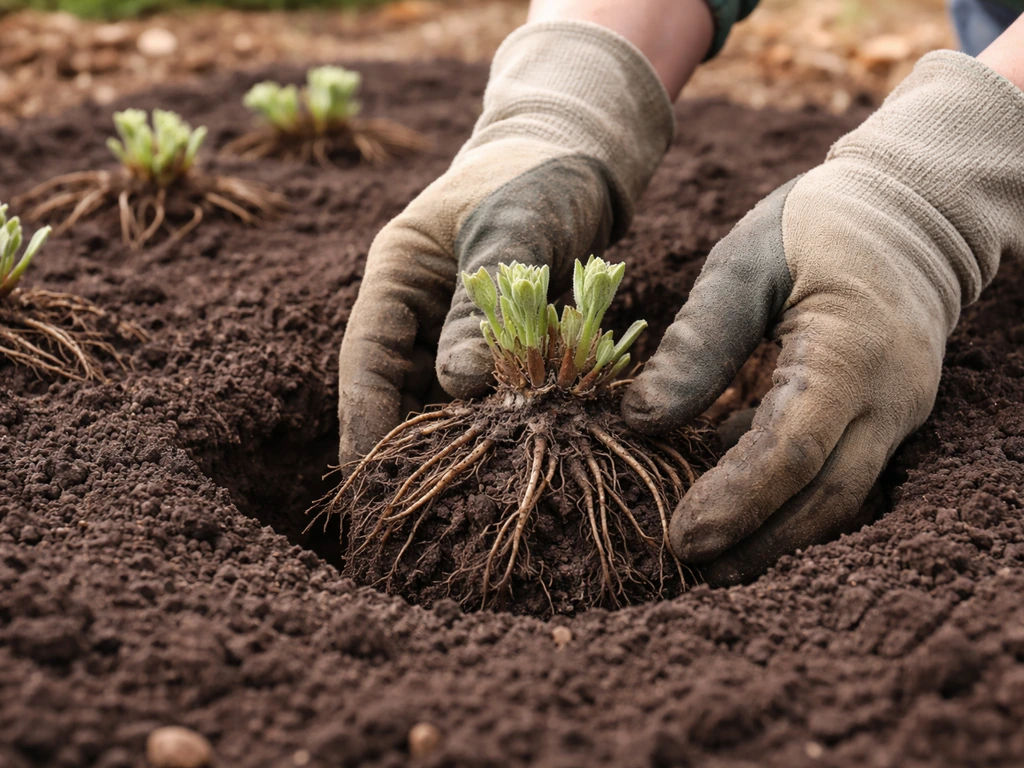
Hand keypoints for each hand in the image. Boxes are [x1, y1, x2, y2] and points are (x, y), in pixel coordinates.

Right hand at [338, 21, 673, 464]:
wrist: (580, 161)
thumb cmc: (540, 178)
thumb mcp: (515, 228)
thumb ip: (485, 305)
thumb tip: (461, 386)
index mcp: (396, 274)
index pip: (366, 358)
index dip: (362, 421)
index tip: (367, 482)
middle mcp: (418, 310)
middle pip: (399, 390)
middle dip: (410, 446)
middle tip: (422, 511)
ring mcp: (455, 330)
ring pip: (442, 401)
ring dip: (458, 443)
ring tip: (471, 500)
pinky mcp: (496, 347)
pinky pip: (488, 396)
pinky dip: (498, 427)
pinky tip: (515, 462)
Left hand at [622, 51, 1023, 584]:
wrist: (910, 213)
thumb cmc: (812, 228)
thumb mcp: (743, 265)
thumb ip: (697, 342)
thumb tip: (641, 420)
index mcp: (849, 352)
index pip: (790, 449)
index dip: (734, 500)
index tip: (680, 538)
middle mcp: (887, 397)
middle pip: (824, 496)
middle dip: (756, 542)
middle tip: (690, 569)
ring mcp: (897, 414)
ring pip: (839, 499)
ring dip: (775, 536)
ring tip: (711, 561)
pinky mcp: (887, 420)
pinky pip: (841, 475)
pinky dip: (790, 501)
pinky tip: (740, 509)